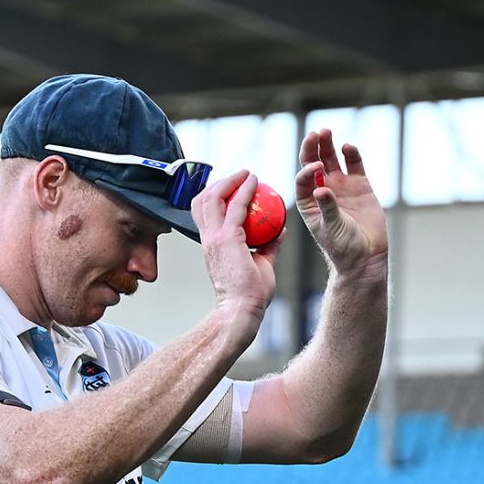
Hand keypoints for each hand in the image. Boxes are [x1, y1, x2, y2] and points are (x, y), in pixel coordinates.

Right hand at [190, 169, 279, 334]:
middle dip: (219, 182)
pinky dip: (244, 190)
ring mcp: (215, 238)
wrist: (241, 309)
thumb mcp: (260, 264)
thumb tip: (280, 231)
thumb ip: (268, 246)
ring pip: (213, 198)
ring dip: (229, 181)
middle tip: (240, 176)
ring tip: (247, 174)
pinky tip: (255, 182)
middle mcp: (208, 239)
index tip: (233, 187)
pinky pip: (235, 207)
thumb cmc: (250, 294)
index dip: (215, 196)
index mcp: (211, 245)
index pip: (204, 213)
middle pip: (203, 200)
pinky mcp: (227, 239)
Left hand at [296, 129, 387, 279]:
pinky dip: (351, 155)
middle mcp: (322, 190)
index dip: (307, 171)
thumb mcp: (331, 228)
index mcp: (308, 202)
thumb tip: (321, 188)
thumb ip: (327, 207)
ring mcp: (340, 186)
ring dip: (327, 146)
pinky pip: (354, 165)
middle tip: (315, 133)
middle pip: (313, 164)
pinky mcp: (360, 186)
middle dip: (312, 149)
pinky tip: (348, 146)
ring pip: (331, 160)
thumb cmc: (342, 246)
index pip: (302, 180)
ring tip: (326, 130)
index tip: (316, 168)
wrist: (365, 255)